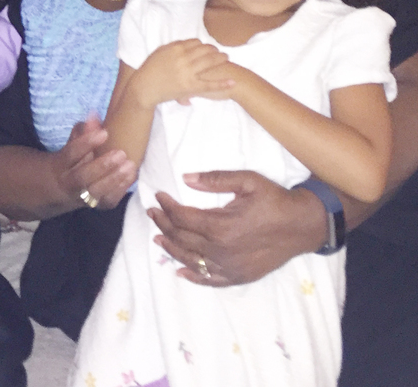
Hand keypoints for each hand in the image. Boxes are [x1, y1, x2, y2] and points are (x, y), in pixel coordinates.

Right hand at [53, 115, 137, 209]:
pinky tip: (132, 175)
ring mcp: (82, 197)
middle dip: (102, 166)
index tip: (104, 133)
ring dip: (114, 179)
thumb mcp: (72, 145)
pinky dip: (121, 189)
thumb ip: (84, 132)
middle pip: (82, 177)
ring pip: (96, 191)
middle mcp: (69, 183)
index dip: (85, 143)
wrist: (61, 189)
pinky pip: (108, 200)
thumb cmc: (71, 161)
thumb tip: (94, 113)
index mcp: (60, 165)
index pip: (70, 154)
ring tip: (130, 165)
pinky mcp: (97, 205)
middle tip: (120, 153)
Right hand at [135, 39, 232, 106]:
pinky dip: (222, 83)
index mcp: (175, 48)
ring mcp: (188, 72)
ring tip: (227, 58)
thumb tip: (187, 45)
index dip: (203, 44)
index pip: (196, 42)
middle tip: (221, 52)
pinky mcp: (190, 86)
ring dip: (221, 59)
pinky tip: (232, 81)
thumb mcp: (160, 53)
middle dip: (215, 50)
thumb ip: (173, 47)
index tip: (207, 47)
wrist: (144, 87)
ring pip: (210, 62)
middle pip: (206, 50)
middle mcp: (183, 58)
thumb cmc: (149, 70)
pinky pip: (209, 84)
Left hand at [148, 170, 325, 285]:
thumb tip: (185, 178)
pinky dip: (193, 276)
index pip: (182, 218)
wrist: (304, 225)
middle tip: (153, 213)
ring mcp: (230, 266)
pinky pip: (210, 280)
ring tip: (157, 238)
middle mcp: (221, 250)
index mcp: (221, 226)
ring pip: (190, 260)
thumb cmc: (275, 200)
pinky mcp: (240, 276)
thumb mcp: (248, 181)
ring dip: (171, 248)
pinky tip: (181, 271)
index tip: (158, 195)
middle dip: (163, 224)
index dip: (166, 206)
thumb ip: (215, 179)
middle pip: (181, 238)